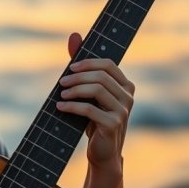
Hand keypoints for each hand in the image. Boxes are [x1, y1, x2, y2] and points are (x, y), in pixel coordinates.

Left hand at [57, 32, 134, 170]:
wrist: (102, 152)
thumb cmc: (93, 119)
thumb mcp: (88, 93)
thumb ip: (82, 66)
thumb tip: (74, 35)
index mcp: (125, 85)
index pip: (108, 64)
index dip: (88, 62)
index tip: (70, 67)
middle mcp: (128, 96)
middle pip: (100, 76)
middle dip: (77, 77)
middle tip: (61, 83)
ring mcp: (123, 111)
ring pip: (96, 90)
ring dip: (74, 90)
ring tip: (61, 95)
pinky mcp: (114, 124)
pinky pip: (90, 109)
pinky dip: (72, 106)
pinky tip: (60, 107)